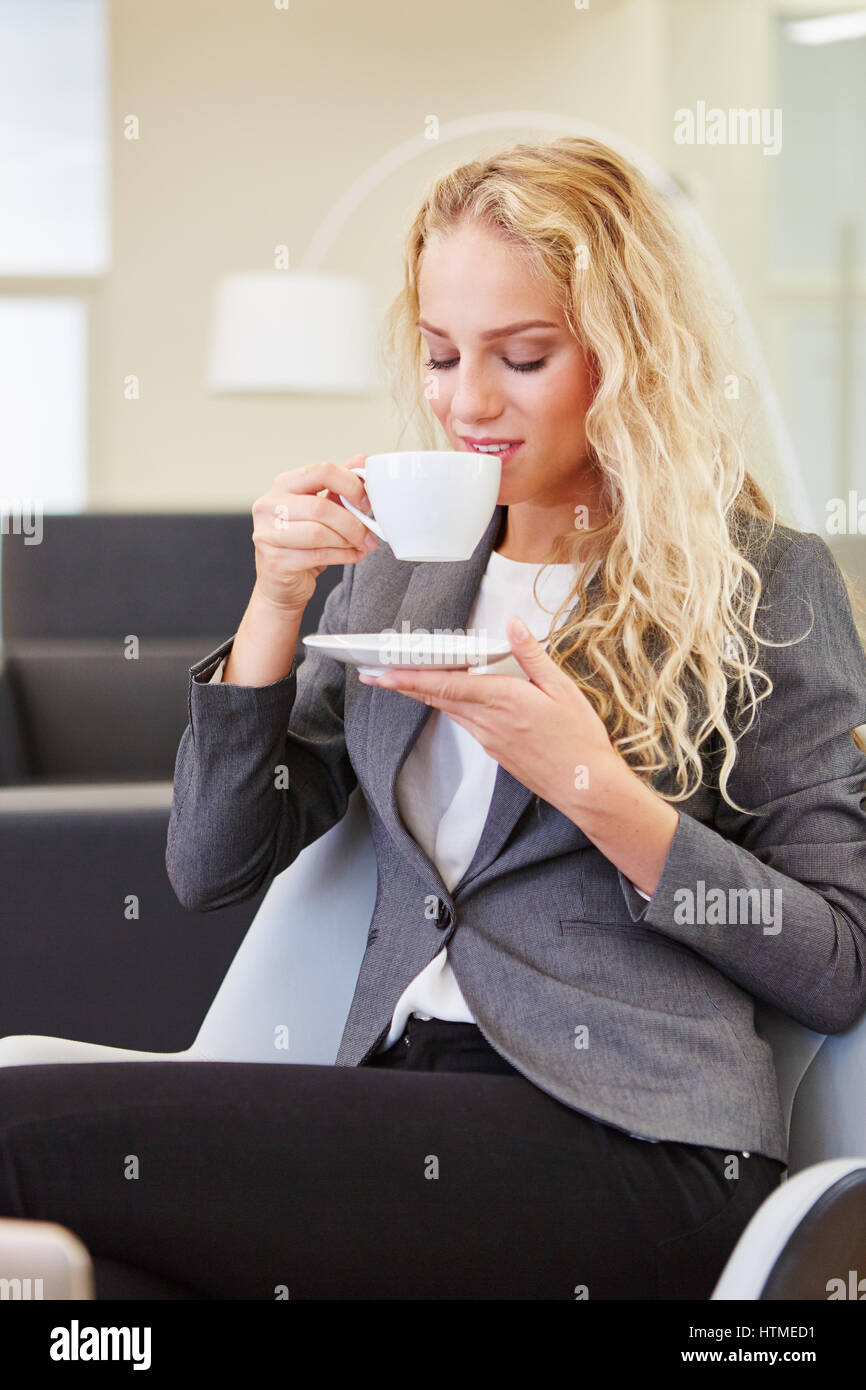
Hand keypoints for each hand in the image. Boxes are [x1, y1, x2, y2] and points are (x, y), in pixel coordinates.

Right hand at [250, 455, 377, 614]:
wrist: (281, 584)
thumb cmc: (302, 544)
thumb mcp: (321, 511)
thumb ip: (339, 487)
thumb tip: (362, 461)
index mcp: (284, 484)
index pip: (321, 470)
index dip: (351, 485)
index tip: (367, 502)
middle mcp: (270, 505)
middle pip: (320, 507)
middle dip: (352, 522)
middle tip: (370, 535)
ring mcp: (267, 533)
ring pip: (318, 533)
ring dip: (347, 541)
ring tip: (360, 546)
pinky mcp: (274, 560)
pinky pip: (317, 556)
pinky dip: (343, 556)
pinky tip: (353, 556)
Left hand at [359, 615, 620, 819]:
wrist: (584, 785)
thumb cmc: (579, 738)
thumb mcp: (562, 688)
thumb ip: (533, 655)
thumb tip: (513, 625)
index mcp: (503, 699)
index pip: (446, 684)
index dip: (410, 677)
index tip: (383, 672)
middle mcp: (488, 721)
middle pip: (437, 697)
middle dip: (402, 685)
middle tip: (374, 673)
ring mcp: (488, 739)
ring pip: (448, 710)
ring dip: (423, 694)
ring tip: (400, 679)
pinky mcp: (494, 751)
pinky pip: (464, 722)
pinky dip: (449, 706)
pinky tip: (448, 697)